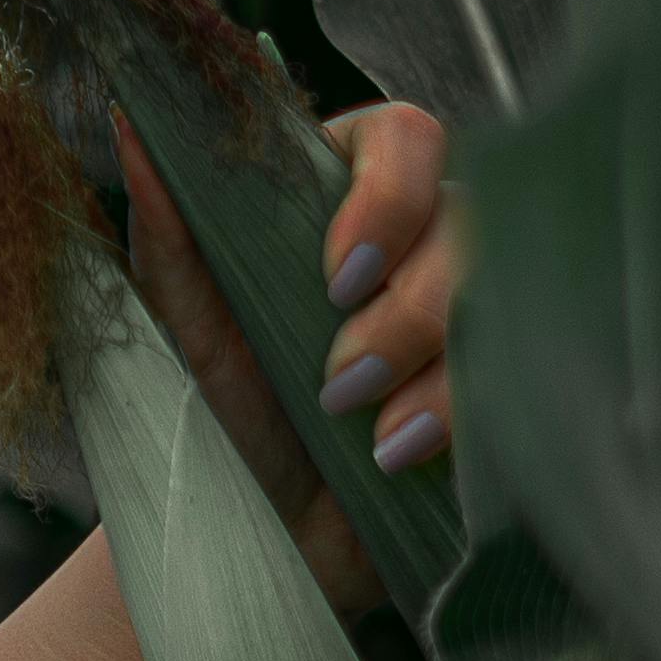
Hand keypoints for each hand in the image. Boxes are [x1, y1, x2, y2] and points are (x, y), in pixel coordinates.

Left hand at [113, 97, 460, 617]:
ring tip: (367, 432)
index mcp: (343, 193)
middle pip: (467, 217)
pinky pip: (528, 363)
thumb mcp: (190, 328)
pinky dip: (459, 412)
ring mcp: (476, 300)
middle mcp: (422, 232)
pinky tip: (400, 454)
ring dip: (429, 366)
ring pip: (504, 290)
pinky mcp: (509, 370)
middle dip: (406, 310)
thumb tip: (132, 122)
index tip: (336, 278)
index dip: (388, 197)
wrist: (275, 537)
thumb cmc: (228, 422)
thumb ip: (170, 228)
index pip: (404, 136)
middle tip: (338, 382)